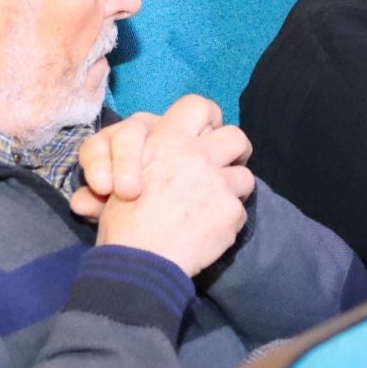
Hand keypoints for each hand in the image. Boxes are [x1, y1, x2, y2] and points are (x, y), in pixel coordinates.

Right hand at [95, 127, 253, 275]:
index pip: (197, 106)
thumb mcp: (121, 182)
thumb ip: (143, 163)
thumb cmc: (123, 223)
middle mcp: (196, 155)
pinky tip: (212, 230)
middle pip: (235, 136)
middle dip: (236, 149)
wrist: (140, 261)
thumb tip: (144, 162)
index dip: (208, 118)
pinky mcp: (230, 211)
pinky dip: (229, 220)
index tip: (208, 133)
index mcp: (167, 141)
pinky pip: (240, 210)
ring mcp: (217, 182)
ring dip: (234, 187)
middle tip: (229, 163)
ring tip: (219, 201)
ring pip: (245, 175)